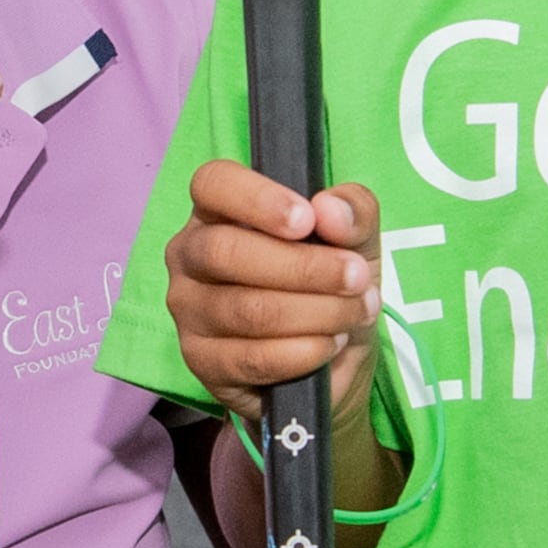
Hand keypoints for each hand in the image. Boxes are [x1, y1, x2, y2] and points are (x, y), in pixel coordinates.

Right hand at [162, 161, 381, 421]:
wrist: (334, 358)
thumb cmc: (330, 282)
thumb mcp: (358, 238)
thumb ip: (353, 211)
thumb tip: (331, 211)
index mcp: (218, 210)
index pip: (212, 185)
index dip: (256, 198)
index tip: (307, 220)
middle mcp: (190, 256)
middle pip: (225, 252)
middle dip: (304, 267)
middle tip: (356, 277)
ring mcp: (189, 311)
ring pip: (247, 309)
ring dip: (316, 312)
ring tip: (355, 312)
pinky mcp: (202, 363)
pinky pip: (253, 357)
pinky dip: (304, 351)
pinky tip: (330, 343)